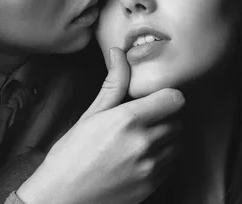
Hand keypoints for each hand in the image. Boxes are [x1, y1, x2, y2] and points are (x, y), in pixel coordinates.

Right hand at [16, 47, 183, 203]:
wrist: (63, 197)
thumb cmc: (71, 154)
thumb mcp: (90, 115)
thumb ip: (113, 83)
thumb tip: (118, 52)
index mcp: (128, 120)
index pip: (175, 99)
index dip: (166, 96)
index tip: (155, 99)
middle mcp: (144, 143)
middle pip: (178, 120)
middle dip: (165, 117)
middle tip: (144, 120)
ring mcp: (151, 168)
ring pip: (178, 143)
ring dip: (167, 138)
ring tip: (141, 139)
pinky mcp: (153, 186)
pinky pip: (172, 164)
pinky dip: (163, 158)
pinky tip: (141, 157)